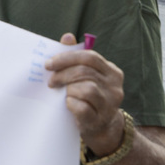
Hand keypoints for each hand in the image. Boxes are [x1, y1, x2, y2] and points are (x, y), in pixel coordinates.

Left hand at [45, 33, 125, 154]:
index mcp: (112, 72)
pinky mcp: (100, 120)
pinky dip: (71, 104)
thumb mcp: (84, 76)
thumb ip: (76, 57)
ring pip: (87, 88)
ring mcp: (110, 104)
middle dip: (63, 74)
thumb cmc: (88, 97)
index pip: (90, 57)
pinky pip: (83, 108)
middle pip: (86, 72)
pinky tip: (67, 104)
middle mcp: (115, 86)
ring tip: (61, 93)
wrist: (99, 127)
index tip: (49, 64)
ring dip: (69, 89)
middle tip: (50, 80)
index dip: (67, 58)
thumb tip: (67, 37)